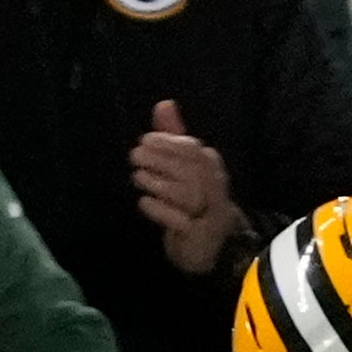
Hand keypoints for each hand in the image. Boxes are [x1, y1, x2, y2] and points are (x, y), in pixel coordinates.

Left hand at [132, 101, 244, 275]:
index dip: (166, 143)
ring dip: (156, 183)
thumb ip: (173, 137)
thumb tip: (164, 104)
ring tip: (138, 177)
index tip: (145, 141)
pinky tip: (145, 202)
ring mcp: (210, 212)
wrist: (212, 247)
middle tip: (135, 157)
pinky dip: (159, 210)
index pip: (192, 149)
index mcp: (213, 168)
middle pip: (188, 169)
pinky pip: (178, 220)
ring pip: (184, 193)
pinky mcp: (199, 234)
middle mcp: (215, 188)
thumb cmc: (193, 200)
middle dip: (159, 161)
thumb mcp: (184, 166)